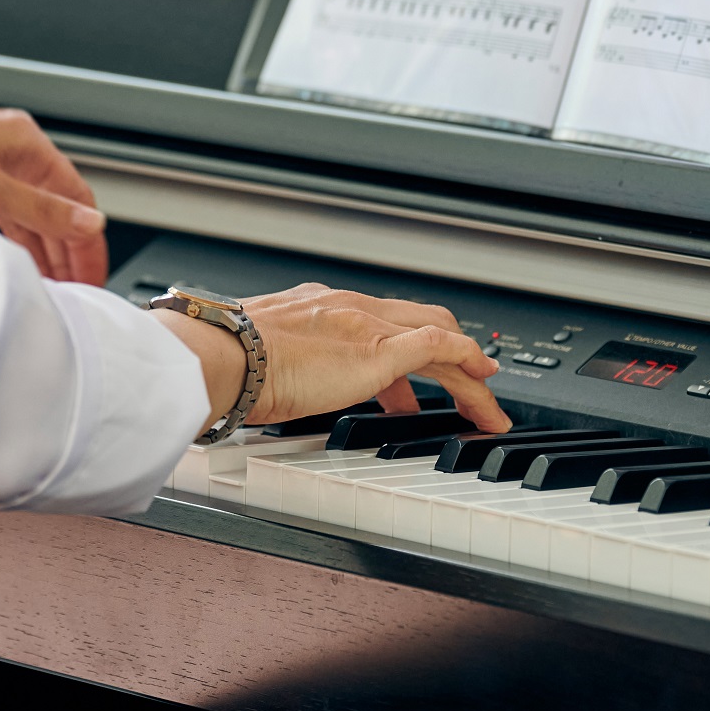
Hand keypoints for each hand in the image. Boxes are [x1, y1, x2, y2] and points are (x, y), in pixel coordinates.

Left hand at [0, 103, 106, 284]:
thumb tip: (88, 223)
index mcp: (23, 141)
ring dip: (43, 250)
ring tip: (53, 287)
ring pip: (30, 214)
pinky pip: (5, 217)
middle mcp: (9, 150)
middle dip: (69, 249)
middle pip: (56, 206)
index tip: (94, 274)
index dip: (89, 239)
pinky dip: (17, 243)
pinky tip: (19, 266)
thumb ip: (39, 209)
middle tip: (77, 289)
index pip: (77, 195)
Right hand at [153, 284, 512, 435]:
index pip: (377, 321)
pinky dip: (470, 364)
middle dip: (452, 352)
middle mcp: (348, 307)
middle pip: (419, 322)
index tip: (416, 374)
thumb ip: (274, 372)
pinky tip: (485, 386)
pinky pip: (441, 350)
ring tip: (488, 403)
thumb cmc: (222, 366)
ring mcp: (366, 326)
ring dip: (469, 372)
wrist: (220, 358)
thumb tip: (265, 396)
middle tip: (472, 378)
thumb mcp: (257, 362)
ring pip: (440, 338)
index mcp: (318, 308)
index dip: (406, 344)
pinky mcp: (378, 351)